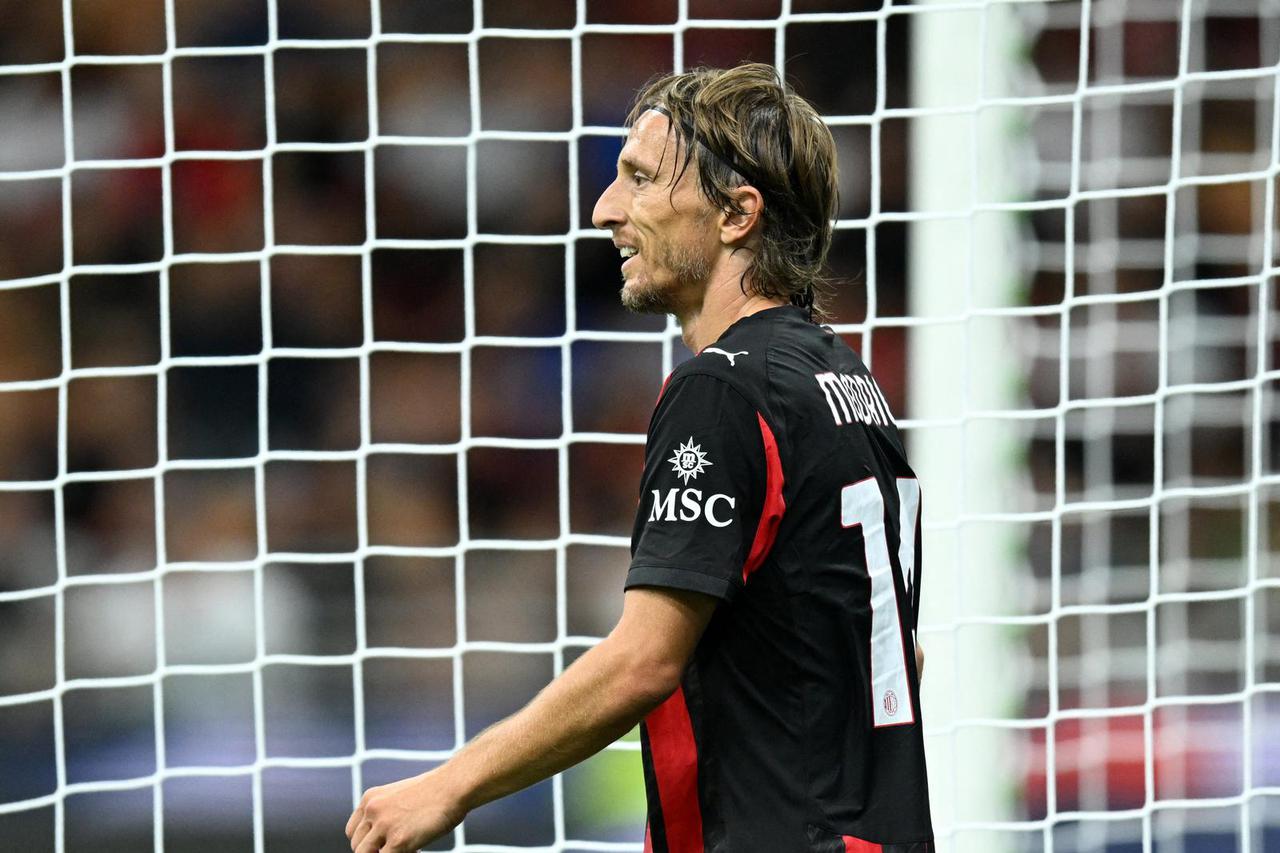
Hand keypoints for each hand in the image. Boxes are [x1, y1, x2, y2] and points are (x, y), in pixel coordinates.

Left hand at [345, 770, 464, 852]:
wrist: (453, 786)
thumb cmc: (435, 792)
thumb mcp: (400, 797)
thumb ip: (386, 814)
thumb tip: (382, 840)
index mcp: (370, 799)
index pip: (353, 831)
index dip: (367, 841)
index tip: (383, 843)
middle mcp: (372, 810)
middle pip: (358, 846)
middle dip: (375, 851)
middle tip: (399, 847)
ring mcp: (383, 826)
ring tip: (409, 849)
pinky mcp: (397, 841)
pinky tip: (418, 851)